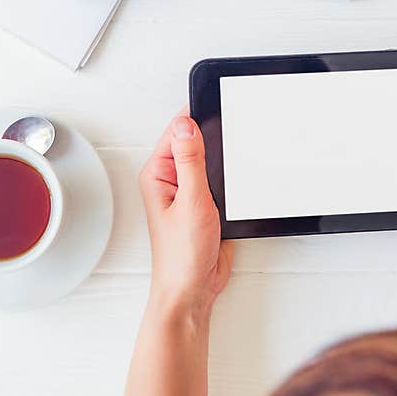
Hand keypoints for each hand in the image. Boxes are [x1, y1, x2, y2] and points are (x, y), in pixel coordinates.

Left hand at [138, 107, 233, 322]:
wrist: (193, 289)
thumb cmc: (181, 255)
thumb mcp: (191, 201)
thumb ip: (190, 161)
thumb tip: (187, 125)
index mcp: (158, 174)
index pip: (177, 131)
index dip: (197, 118)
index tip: (219, 106)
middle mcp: (171, 180)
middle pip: (194, 142)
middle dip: (214, 137)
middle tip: (234, 132)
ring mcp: (190, 192)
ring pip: (210, 161)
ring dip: (224, 161)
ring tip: (236, 158)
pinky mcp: (206, 204)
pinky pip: (220, 180)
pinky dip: (231, 179)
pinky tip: (238, 181)